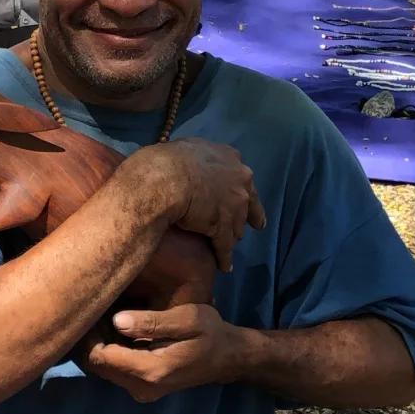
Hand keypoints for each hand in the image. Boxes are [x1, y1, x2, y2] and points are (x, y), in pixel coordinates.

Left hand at [78, 304, 249, 402]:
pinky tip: (119, 330)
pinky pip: (113, 370)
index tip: (91, 310)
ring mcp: (140, 391)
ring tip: (108, 316)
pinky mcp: (141, 388)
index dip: (87, 334)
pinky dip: (109, 350)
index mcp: (149, 370)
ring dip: (99, 343)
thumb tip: (116, 320)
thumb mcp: (188, 319)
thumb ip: (152, 322)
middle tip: (99, 310)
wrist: (228, 358)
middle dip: (90, 337)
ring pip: (102, 368)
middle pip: (95, 364)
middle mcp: (140, 387)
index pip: (98, 357)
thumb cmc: (210, 333)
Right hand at [131, 139, 266, 272]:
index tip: (245, 197)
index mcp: (229, 158)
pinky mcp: (223, 227)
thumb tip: (187, 160)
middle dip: (246, 215)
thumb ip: (195, 156)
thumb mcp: (185, 147)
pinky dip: (225, 258)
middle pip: (246, 204)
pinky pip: (225, 246)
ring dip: (232, 236)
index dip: (242, 189)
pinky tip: (224, 266)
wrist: (164, 179)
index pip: (241, 177)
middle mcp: (239, 181)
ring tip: (229, 246)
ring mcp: (234, 206)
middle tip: (250, 226)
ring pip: (237, 225)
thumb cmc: (167, 159)